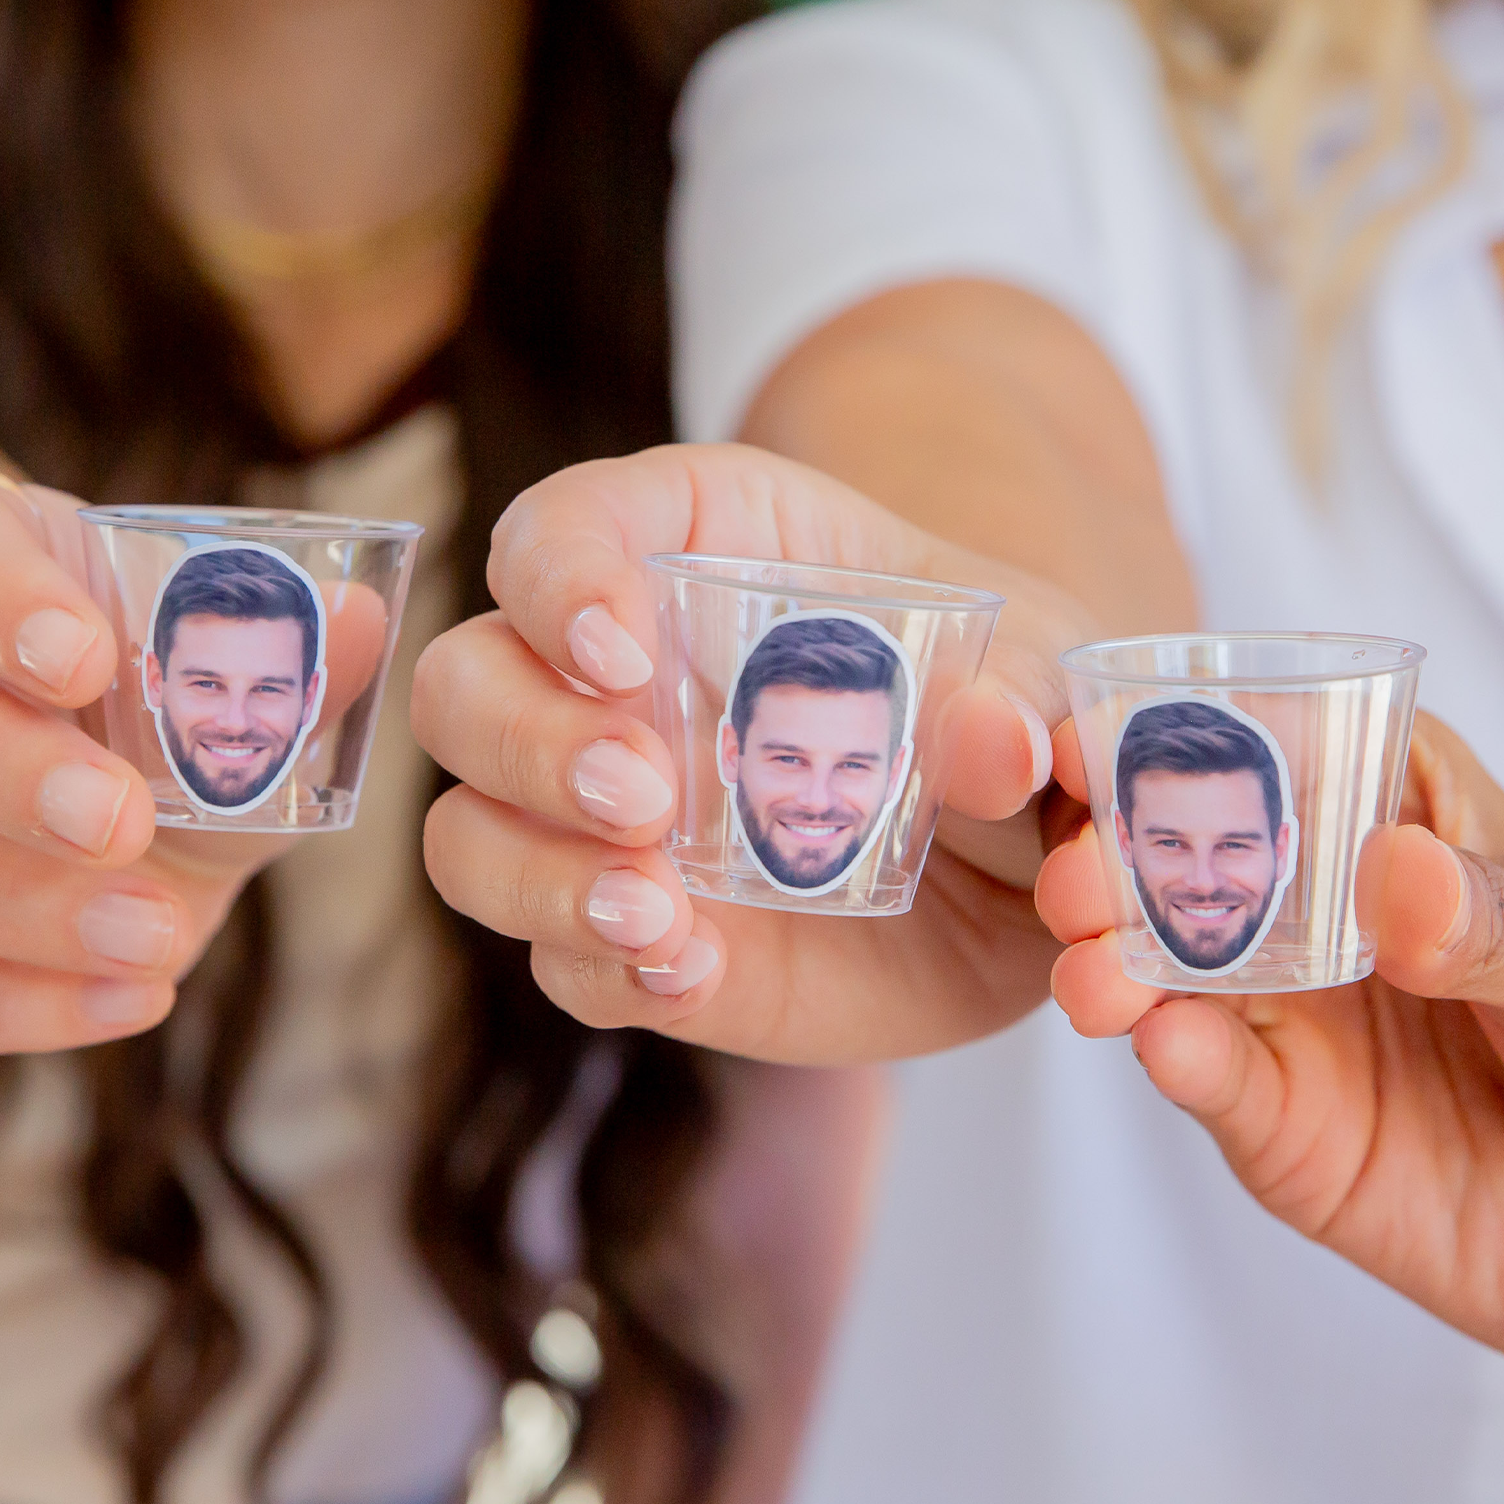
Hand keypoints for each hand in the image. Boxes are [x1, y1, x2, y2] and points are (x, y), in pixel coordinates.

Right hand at [0, 478, 286, 1051]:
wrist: (114, 807)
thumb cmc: (159, 710)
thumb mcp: (224, 673)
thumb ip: (288, 647)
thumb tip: (356, 618)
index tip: (88, 657)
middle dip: (3, 767)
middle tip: (122, 823)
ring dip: (11, 903)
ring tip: (155, 932)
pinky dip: (5, 1006)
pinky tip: (130, 997)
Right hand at [413, 443, 1083, 1064]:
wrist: (1026, 856)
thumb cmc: (1005, 698)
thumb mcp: (1038, 664)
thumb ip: (1025, 687)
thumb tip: (997, 742)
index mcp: (691, 550)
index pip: (555, 532)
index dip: (556, 581)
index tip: (621, 651)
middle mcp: (611, 681)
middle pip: (466, 685)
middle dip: (527, 741)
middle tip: (646, 795)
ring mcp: (602, 819)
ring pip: (468, 834)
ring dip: (537, 875)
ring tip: (660, 913)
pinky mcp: (631, 933)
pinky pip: (555, 959)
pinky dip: (600, 969)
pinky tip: (689, 972)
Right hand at [1040, 714, 1503, 1432]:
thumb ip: (1498, 926)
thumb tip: (1395, 873)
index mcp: (1415, 823)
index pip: (1285, 751)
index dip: (1189, 737)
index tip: (1109, 737)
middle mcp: (1338, 916)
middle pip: (1198, 863)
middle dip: (1123, 860)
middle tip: (1083, 878)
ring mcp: (1309, 1026)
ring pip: (1177, 974)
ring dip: (1119, 964)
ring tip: (1094, 972)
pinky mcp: (1298, 1136)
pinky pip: (1217, 1087)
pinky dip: (1176, 1061)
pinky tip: (1164, 1043)